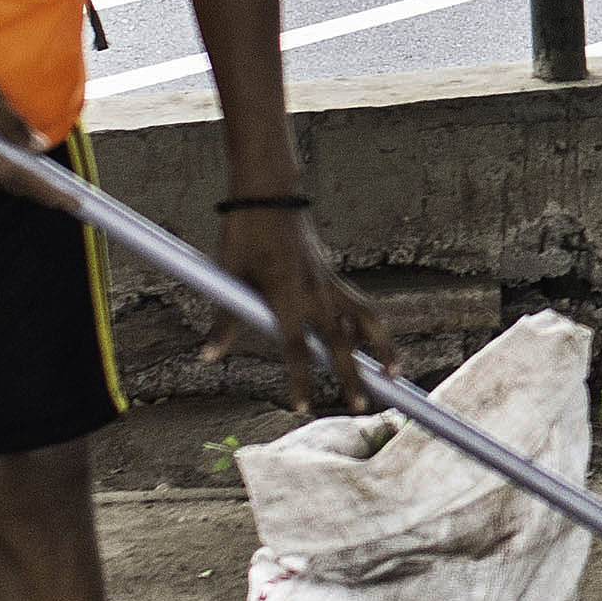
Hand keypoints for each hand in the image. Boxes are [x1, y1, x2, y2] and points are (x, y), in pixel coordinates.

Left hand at [204, 205, 393, 414]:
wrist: (270, 193)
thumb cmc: (245, 233)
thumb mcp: (230, 276)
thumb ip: (225, 320)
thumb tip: (208, 356)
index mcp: (288, 298)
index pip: (297, 351)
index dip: (300, 382)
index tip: (302, 407)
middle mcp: (315, 294)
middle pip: (341, 346)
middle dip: (352, 378)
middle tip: (361, 407)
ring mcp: (328, 283)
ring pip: (366, 321)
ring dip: (382, 348)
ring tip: (393, 372)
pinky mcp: (331, 275)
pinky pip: (358, 305)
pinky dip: (367, 325)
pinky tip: (366, 339)